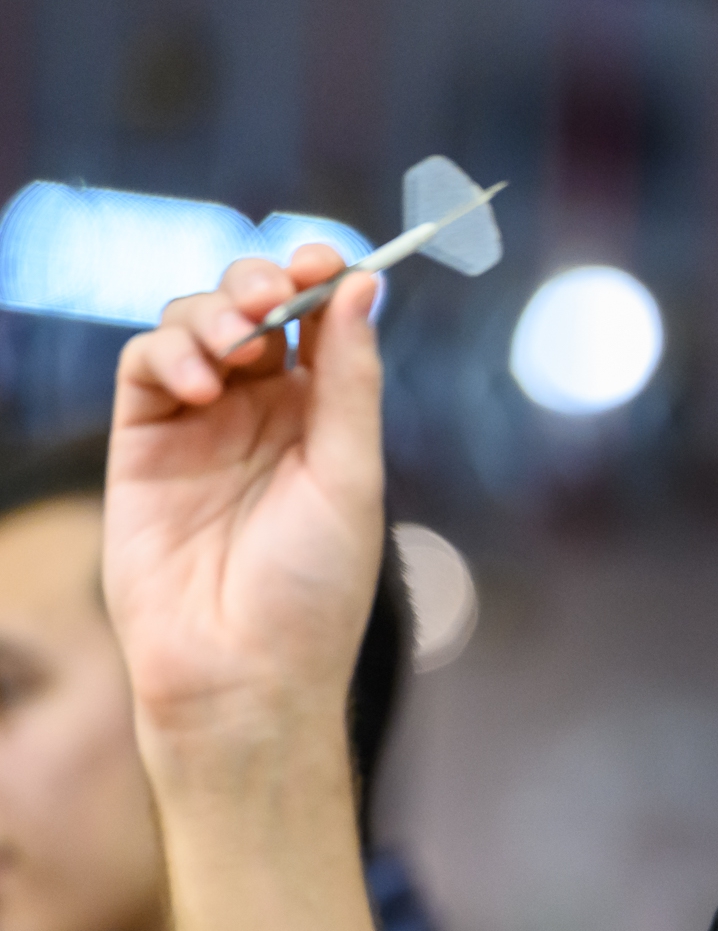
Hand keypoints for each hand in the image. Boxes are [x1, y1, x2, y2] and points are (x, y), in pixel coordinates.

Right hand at [104, 246, 385, 745]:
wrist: (241, 671)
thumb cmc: (312, 588)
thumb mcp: (350, 475)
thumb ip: (350, 380)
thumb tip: (363, 284)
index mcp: (326, 417)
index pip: (319, 320)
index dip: (320, 278)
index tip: (327, 258)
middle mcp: (263, 412)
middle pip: (253, 308)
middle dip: (260, 283)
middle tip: (272, 296)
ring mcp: (199, 425)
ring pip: (194, 324)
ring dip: (213, 314)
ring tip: (234, 349)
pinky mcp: (141, 445)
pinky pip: (145, 367)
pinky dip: (169, 352)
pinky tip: (198, 382)